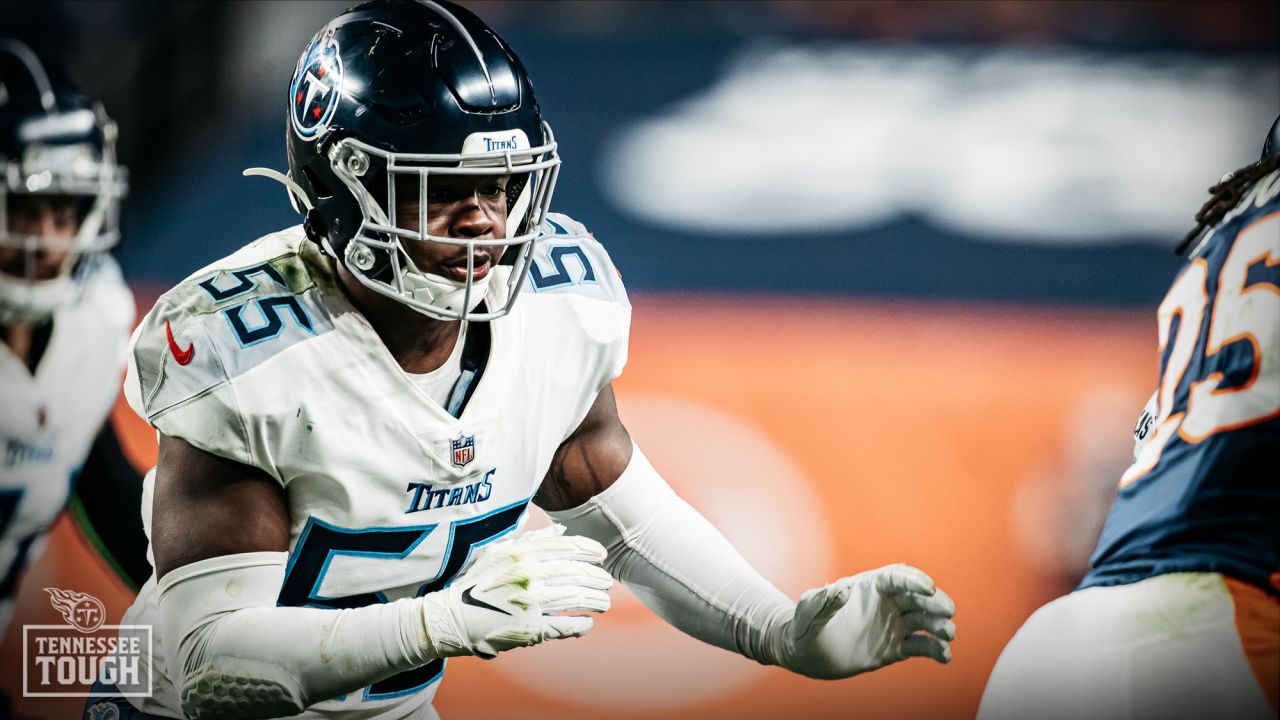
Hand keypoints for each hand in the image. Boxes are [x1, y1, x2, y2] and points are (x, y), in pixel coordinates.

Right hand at [418, 524, 612, 658]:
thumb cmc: (477, 584)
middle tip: (607, 581)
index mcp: (523, 554)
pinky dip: (580, 625)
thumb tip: (560, 531)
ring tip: (604, 602)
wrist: (452, 618)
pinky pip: (564, 626)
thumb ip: (531, 541)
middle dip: (597, 577)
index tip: (602, 555)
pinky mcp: (530, 628)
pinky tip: (587, 623)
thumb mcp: (499, 553)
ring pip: (575, 599)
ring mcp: (531, 602)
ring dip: (595, 600)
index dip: (589, 550)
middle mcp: (529, 575)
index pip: (567, 547)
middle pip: (576, 573)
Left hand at [775, 564, 955, 679]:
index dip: (914, 580)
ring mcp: (892, 625)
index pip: (896, 577)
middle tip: (948, 611)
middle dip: (935, 602)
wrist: (806, 652)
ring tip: (949, 635)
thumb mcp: (809, 610)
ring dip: (939, 626)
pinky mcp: (895, 647)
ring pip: (923, 621)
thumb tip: (841, 589)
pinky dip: (935, 649)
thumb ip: (824, 600)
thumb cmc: (805, 624)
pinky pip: (920, 646)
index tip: (929, 587)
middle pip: (917, 597)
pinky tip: (945, 656)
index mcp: (868, 585)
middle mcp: (885, 602)